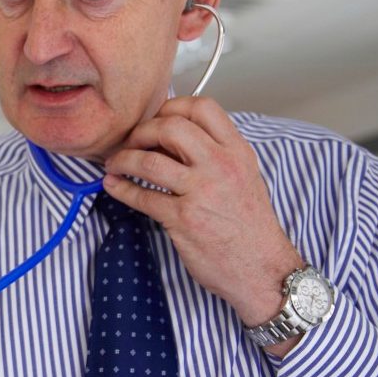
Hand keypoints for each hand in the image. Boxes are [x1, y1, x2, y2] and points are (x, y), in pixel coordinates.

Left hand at [103, 97, 302, 331]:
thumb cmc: (251, 227)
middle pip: (170, 127)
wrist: (263, 269)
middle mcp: (220, 166)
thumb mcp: (243, 178)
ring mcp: (201, 192)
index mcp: (237, 152)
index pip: (202, 107)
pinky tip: (114, 186)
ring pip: (149, 161)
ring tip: (114, 164)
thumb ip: (213, 154)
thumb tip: (169, 140)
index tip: (155, 119)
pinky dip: (120, 189)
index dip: (171, 107)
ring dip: (122, 160)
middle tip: (130, 142)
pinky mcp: (184, 219)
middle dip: (141, 131)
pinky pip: (142, 197)